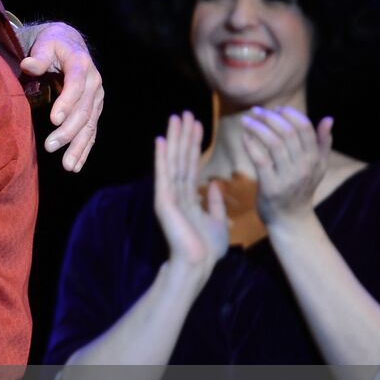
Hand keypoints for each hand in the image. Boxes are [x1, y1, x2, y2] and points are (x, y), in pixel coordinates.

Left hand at [18, 22, 102, 171]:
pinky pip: (91, 131)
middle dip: (68, 130)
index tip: (54, 119)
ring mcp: (96, 97)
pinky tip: (75, 165)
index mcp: (81, 64)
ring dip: (78, 146)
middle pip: (84, 109)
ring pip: (90, 124)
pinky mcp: (94, 109)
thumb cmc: (52, 43)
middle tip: (50, 146)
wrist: (70, 43)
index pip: (76, 84)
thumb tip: (28, 65)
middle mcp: (94, 82)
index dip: (67, 102)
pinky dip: (84, 149)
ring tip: (67, 165)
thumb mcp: (44, 42)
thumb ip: (39, 55)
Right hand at [153, 113, 227, 276]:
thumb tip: (214, 186)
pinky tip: (162, 140)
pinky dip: (162, 157)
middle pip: (182, 158)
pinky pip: (164, 175)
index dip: (195, 144)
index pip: (192, 164)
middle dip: (184, 135)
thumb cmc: (206, 250)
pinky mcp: (164, 201)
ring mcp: (169, 196)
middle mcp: (176, 193)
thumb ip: (215, 203)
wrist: (197, 266)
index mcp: (189, 197)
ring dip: (175, 139)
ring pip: (173, 161)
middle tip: (185, 113)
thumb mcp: (218, 222)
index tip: (197, 124)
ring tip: (176, 117)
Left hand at [240, 106, 331, 225]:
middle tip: (256, 110)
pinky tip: (244, 135)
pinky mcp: (271, 186)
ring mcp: (288, 177)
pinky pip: (260, 160)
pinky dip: (251, 145)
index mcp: (315, 159)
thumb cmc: (301, 188)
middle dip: (271, 118)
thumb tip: (328, 118)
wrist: (290, 219)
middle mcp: (304, 167)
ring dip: (258, 127)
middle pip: (288, 133)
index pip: (305, 129)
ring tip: (246, 119)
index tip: (276, 108)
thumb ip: (323, 143)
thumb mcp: (317, 167)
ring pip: (274, 144)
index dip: (290, 114)